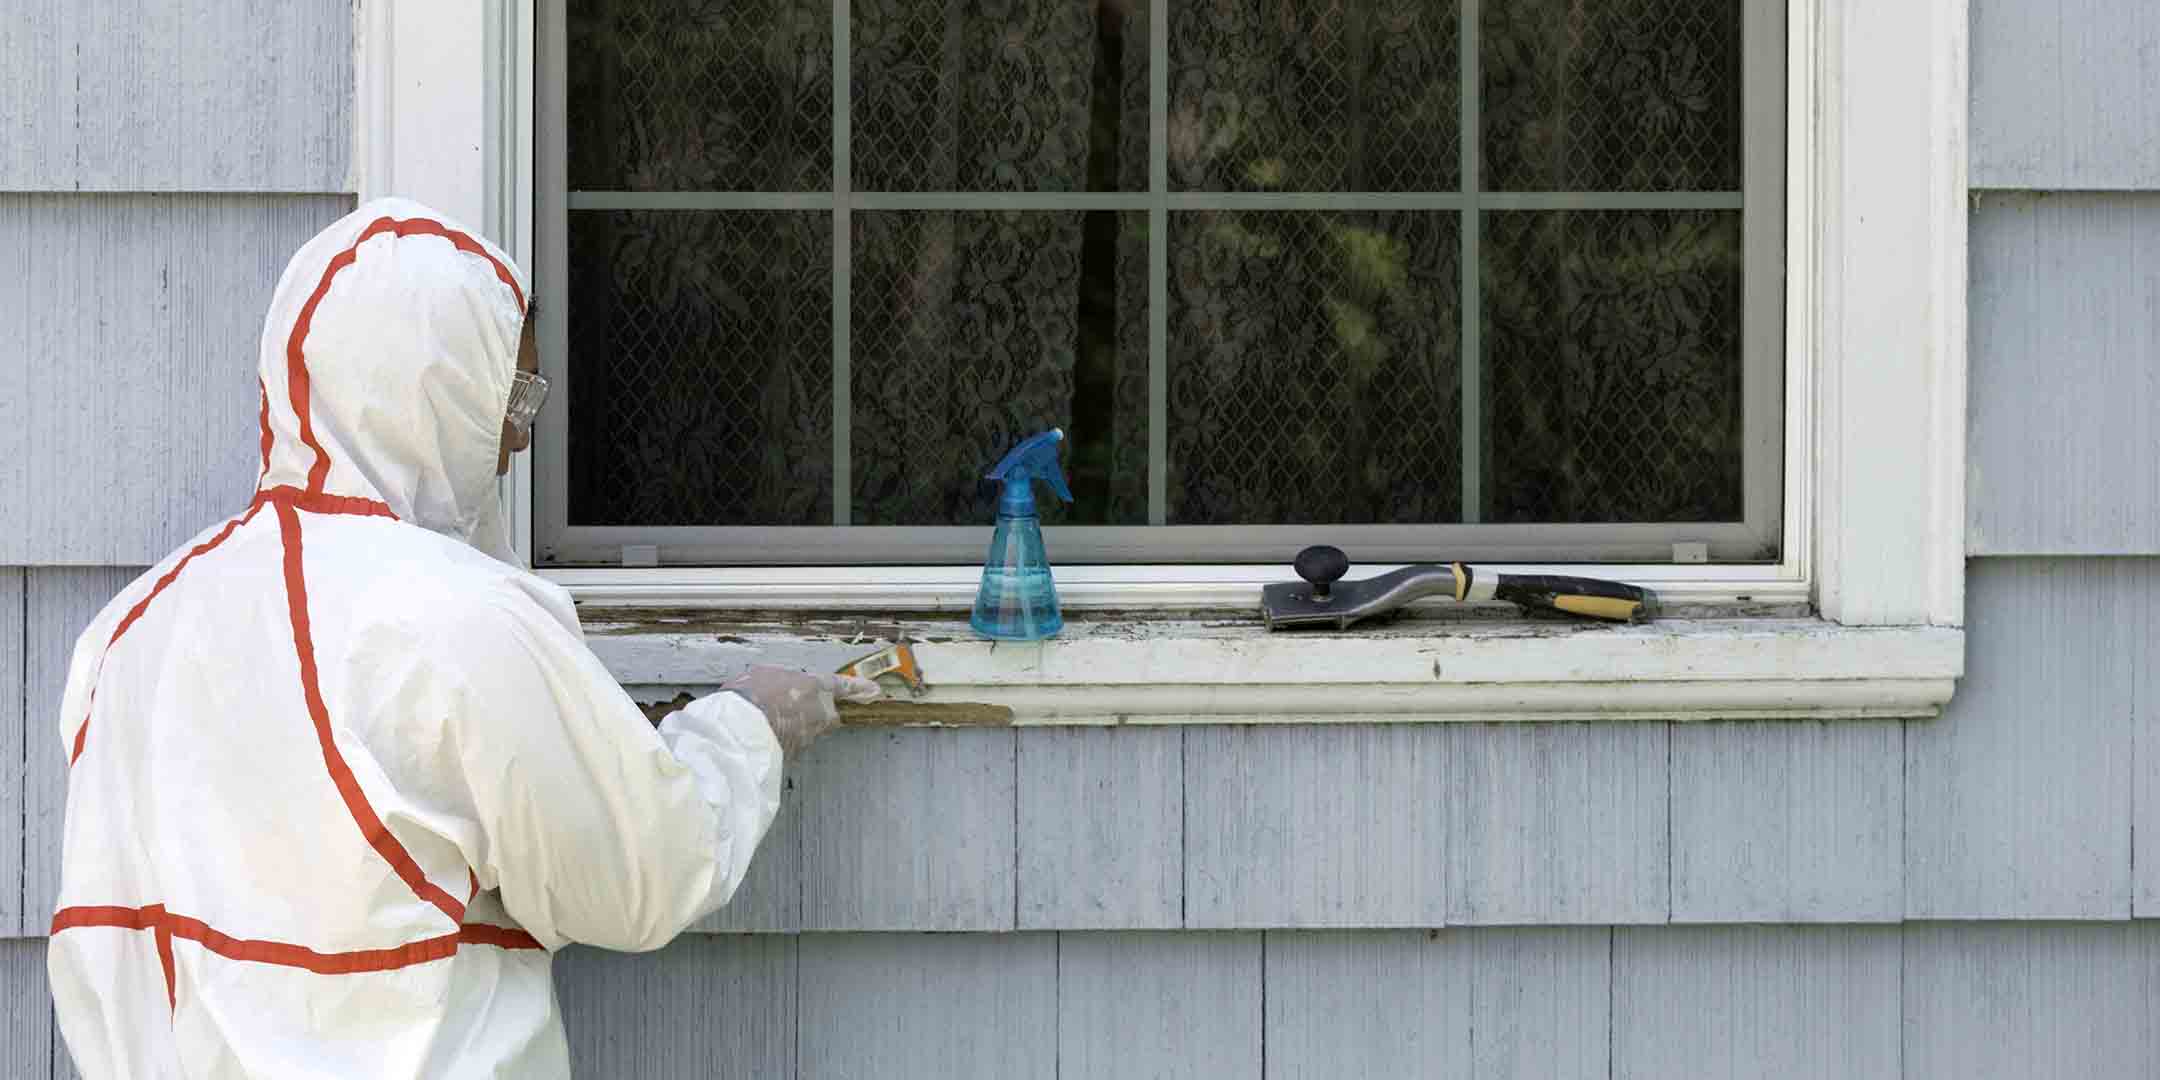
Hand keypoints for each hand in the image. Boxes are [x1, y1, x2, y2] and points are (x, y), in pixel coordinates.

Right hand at [723, 666, 883, 753]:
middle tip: (798, 708)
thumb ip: (779, 679)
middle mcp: (819, 713)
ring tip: (767, 719)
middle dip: (818, 712)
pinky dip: (781, 739)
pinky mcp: (795, 754)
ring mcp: (808, 736)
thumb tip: (774, 683)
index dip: (859, 688)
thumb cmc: (750, 697)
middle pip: (829, 714)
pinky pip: (791, 743)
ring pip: (808, 730)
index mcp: (814, 687)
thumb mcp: (763, 674)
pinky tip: (762, 734)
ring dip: (794, 726)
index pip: (843, 686)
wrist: (740, 731)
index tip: (875, 691)